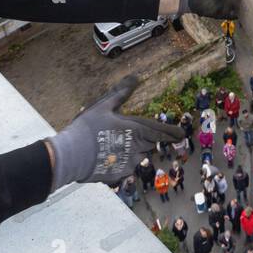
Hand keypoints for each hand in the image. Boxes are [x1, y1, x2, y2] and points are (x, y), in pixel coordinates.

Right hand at [46, 75, 183, 190]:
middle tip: (137, 135)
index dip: (172, 133)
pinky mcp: (119, 175)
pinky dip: (122, 162)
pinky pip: (127, 167)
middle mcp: (138, 148)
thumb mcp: (104, 105)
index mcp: (136, 130)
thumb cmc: (88, 128)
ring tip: (116, 145)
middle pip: (151, 144)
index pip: (161, 132)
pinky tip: (109, 157)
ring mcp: (129, 163)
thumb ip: (121, 93)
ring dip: (134, 151)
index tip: (181, 134)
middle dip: (149, 140)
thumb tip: (135, 77)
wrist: (71, 156)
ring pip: (139, 156)